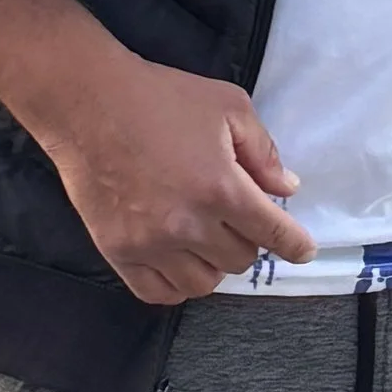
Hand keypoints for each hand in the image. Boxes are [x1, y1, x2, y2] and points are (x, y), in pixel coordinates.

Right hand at [41, 59, 314, 303]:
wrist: (88, 103)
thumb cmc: (161, 97)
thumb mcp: (228, 106)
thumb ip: (263, 152)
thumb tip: (286, 189)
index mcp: (222, 189)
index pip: (273, 233)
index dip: (295, 244)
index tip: (303, 250)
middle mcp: (188, 224)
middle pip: (239, 260)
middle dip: (248, 240)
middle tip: (236, 218)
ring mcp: (150, 243)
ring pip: (203, 283)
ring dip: (213, 264)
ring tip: (207, 240)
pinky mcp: (117, 251)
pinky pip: (158, 293)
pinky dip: (176, 284)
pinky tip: (180, 262)